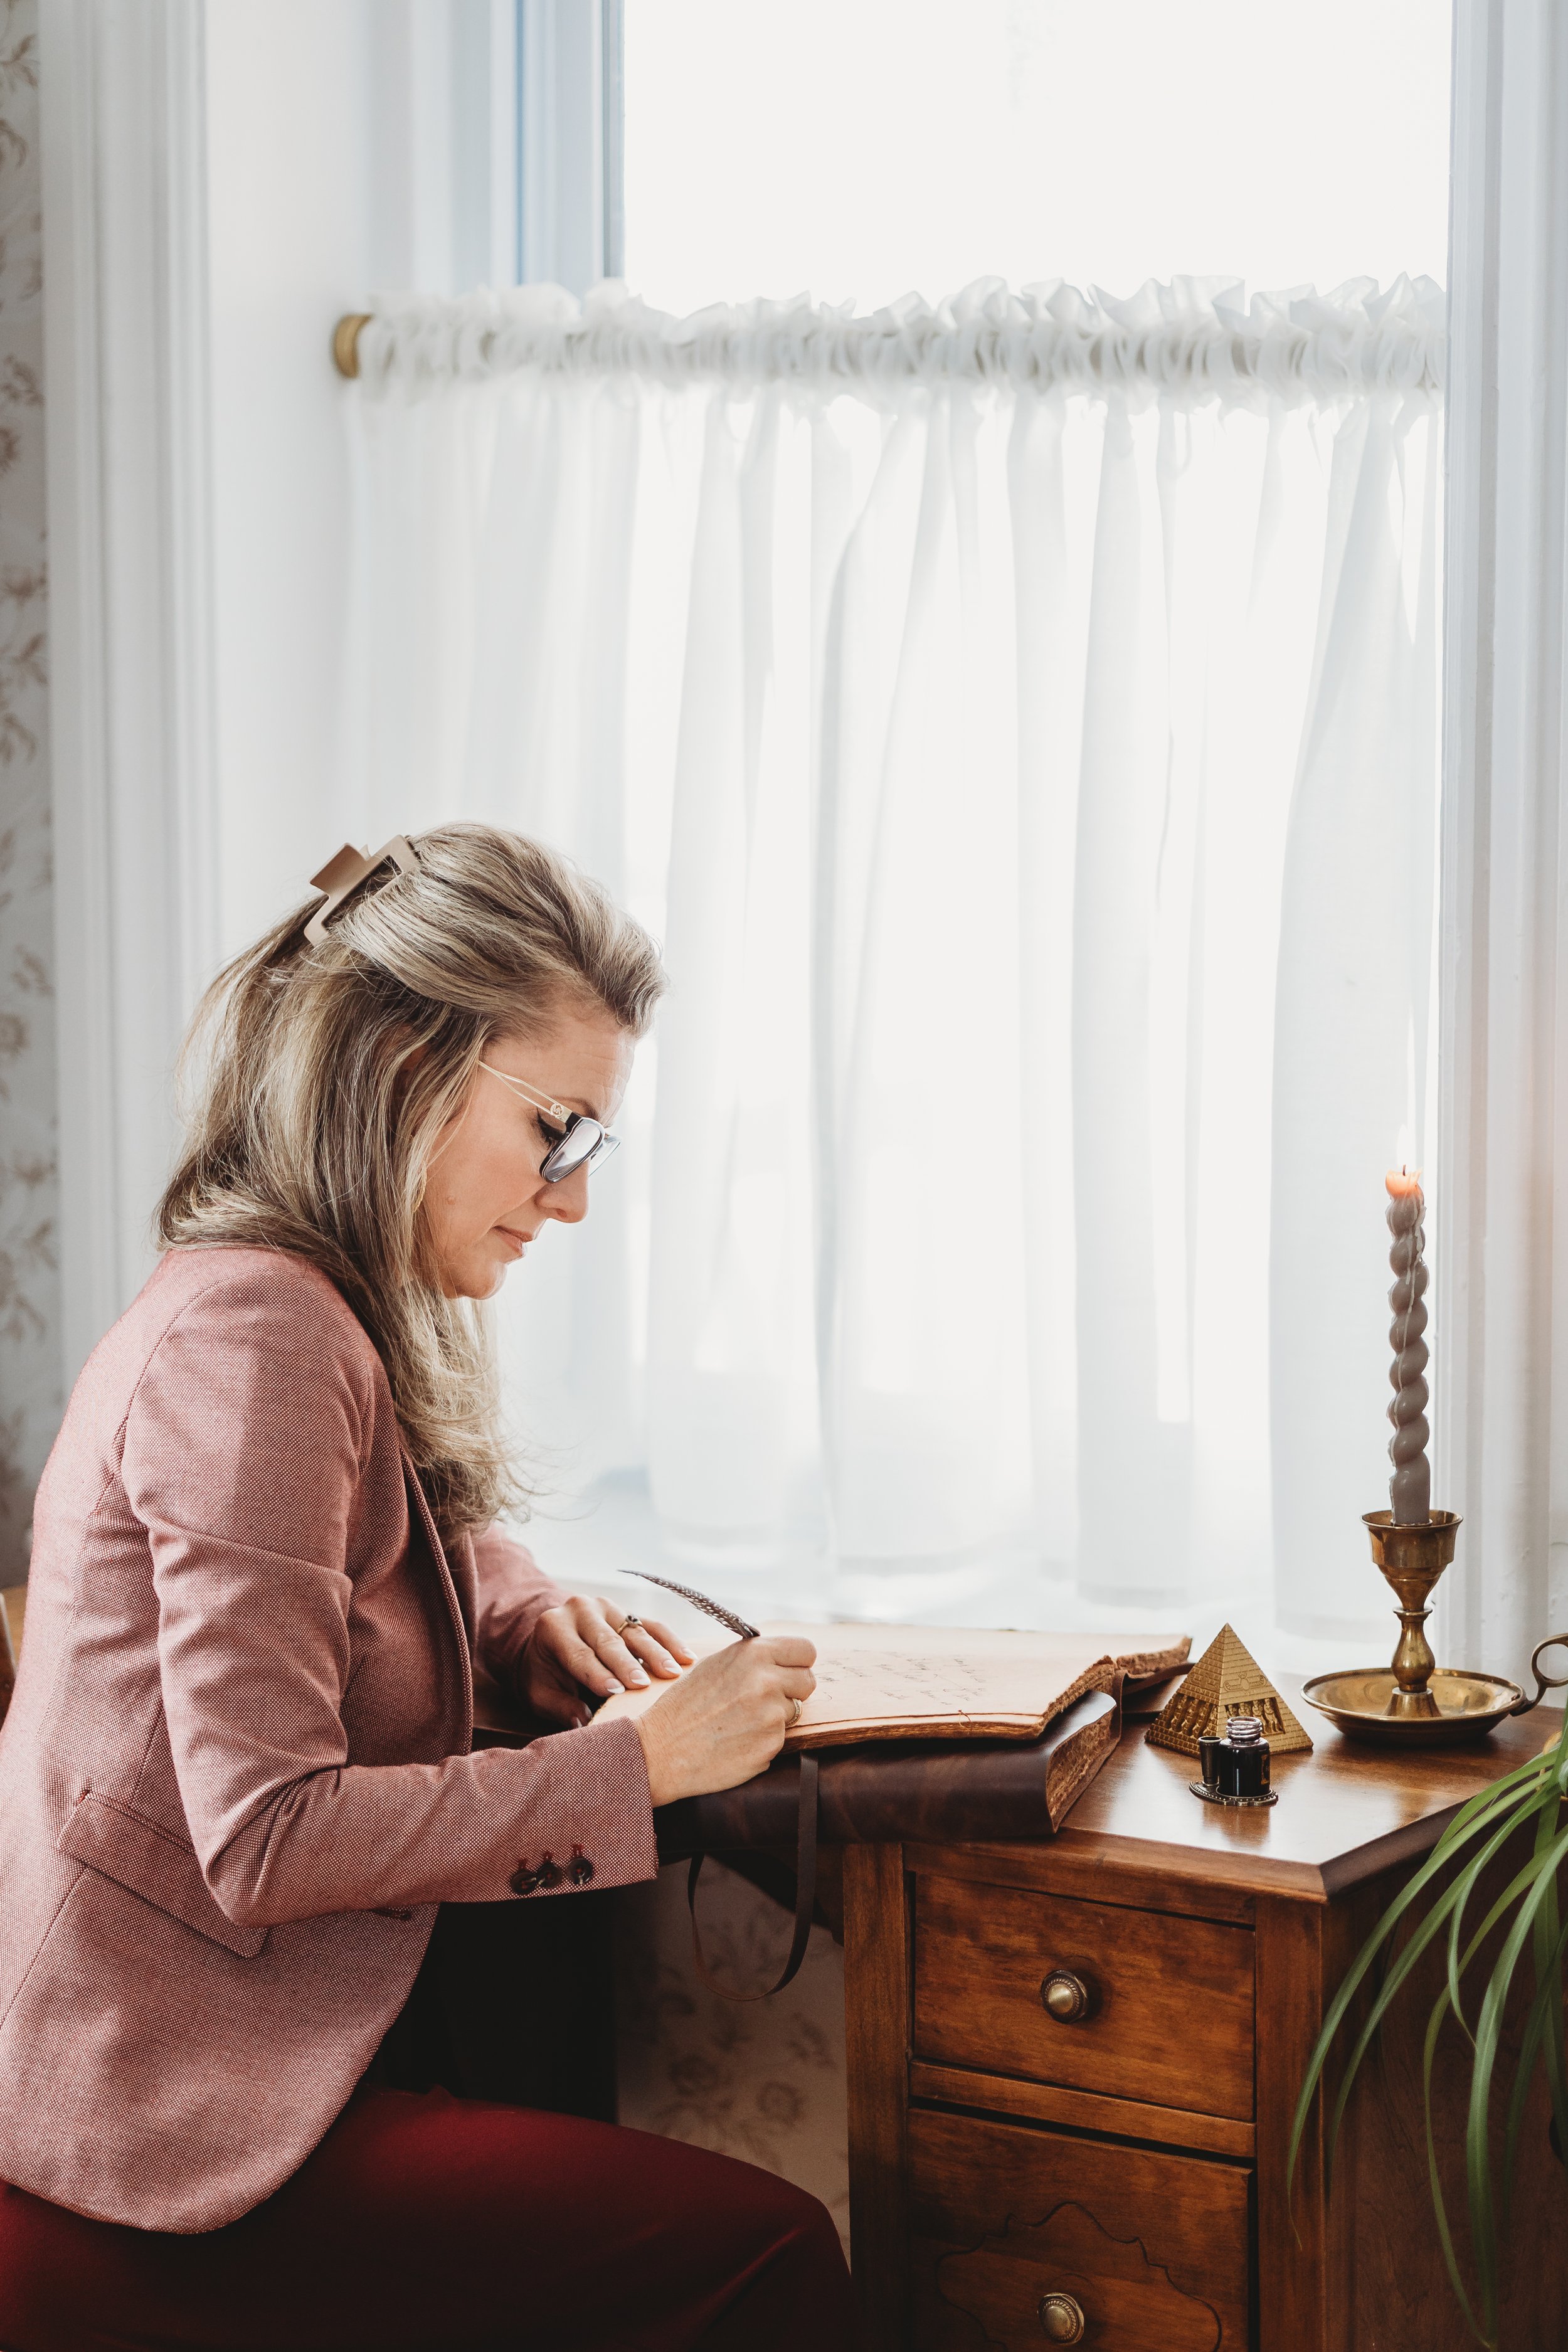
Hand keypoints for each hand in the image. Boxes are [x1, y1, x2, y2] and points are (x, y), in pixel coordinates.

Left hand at [521, 1597, 693, 1728]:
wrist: (550, 1644)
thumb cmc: (545, 1674)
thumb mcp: (539, 1693)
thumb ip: (559, 1706)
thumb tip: (584, 1722)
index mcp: (553, 1627)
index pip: (578, 1653)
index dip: (597, 1673)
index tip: (616, 1691)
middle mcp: (581, 1610)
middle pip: (607, 1640)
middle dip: (627, 1663)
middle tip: (643, 1685)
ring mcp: (608, 1607)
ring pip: (634, 1631)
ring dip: (656, 1653)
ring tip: (672, 1673)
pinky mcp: (628, 1612)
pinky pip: (653, 1625)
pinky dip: (671, 1641)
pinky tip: (687, 1658)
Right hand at [634, 1636, 816, 1805]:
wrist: (660, 1750)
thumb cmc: (684, 1706)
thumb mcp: (715, 1665)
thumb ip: (751, 1658)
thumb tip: (782, 1657)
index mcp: (753, 1654)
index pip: (806, 1650)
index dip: (798, 1663)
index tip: (788, 1672)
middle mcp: (766, 1681)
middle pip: (808, 1681)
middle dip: (791, 1691)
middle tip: (762, 1700)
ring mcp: (771, 1715)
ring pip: (793, 1712)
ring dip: (774, 1718)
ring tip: (739, 1722)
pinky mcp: (770, 1746)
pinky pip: (780, 1739)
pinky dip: (763, 1742)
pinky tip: (736, 1741)